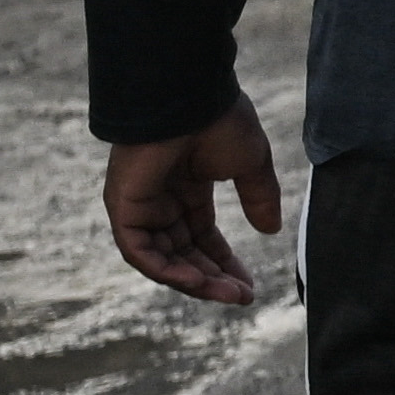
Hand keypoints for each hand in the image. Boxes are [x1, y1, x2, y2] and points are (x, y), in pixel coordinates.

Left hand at [106, 101, 283, 303]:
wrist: (189, 97)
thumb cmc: (219, 120)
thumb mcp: (250, 165)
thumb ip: (259, 197)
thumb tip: (271, 230)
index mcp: (187, 187)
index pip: (203, 236)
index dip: (225, 262)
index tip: (249, 284)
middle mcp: (161, 200)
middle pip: (184, 253)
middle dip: (213, 277)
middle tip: (242, 297)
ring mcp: (140, 206)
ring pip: (163, 259)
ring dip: (194, 280)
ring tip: (228, 294)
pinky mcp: (123, 208)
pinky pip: (140, 252)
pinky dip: (166, 271)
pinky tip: (196, 282)